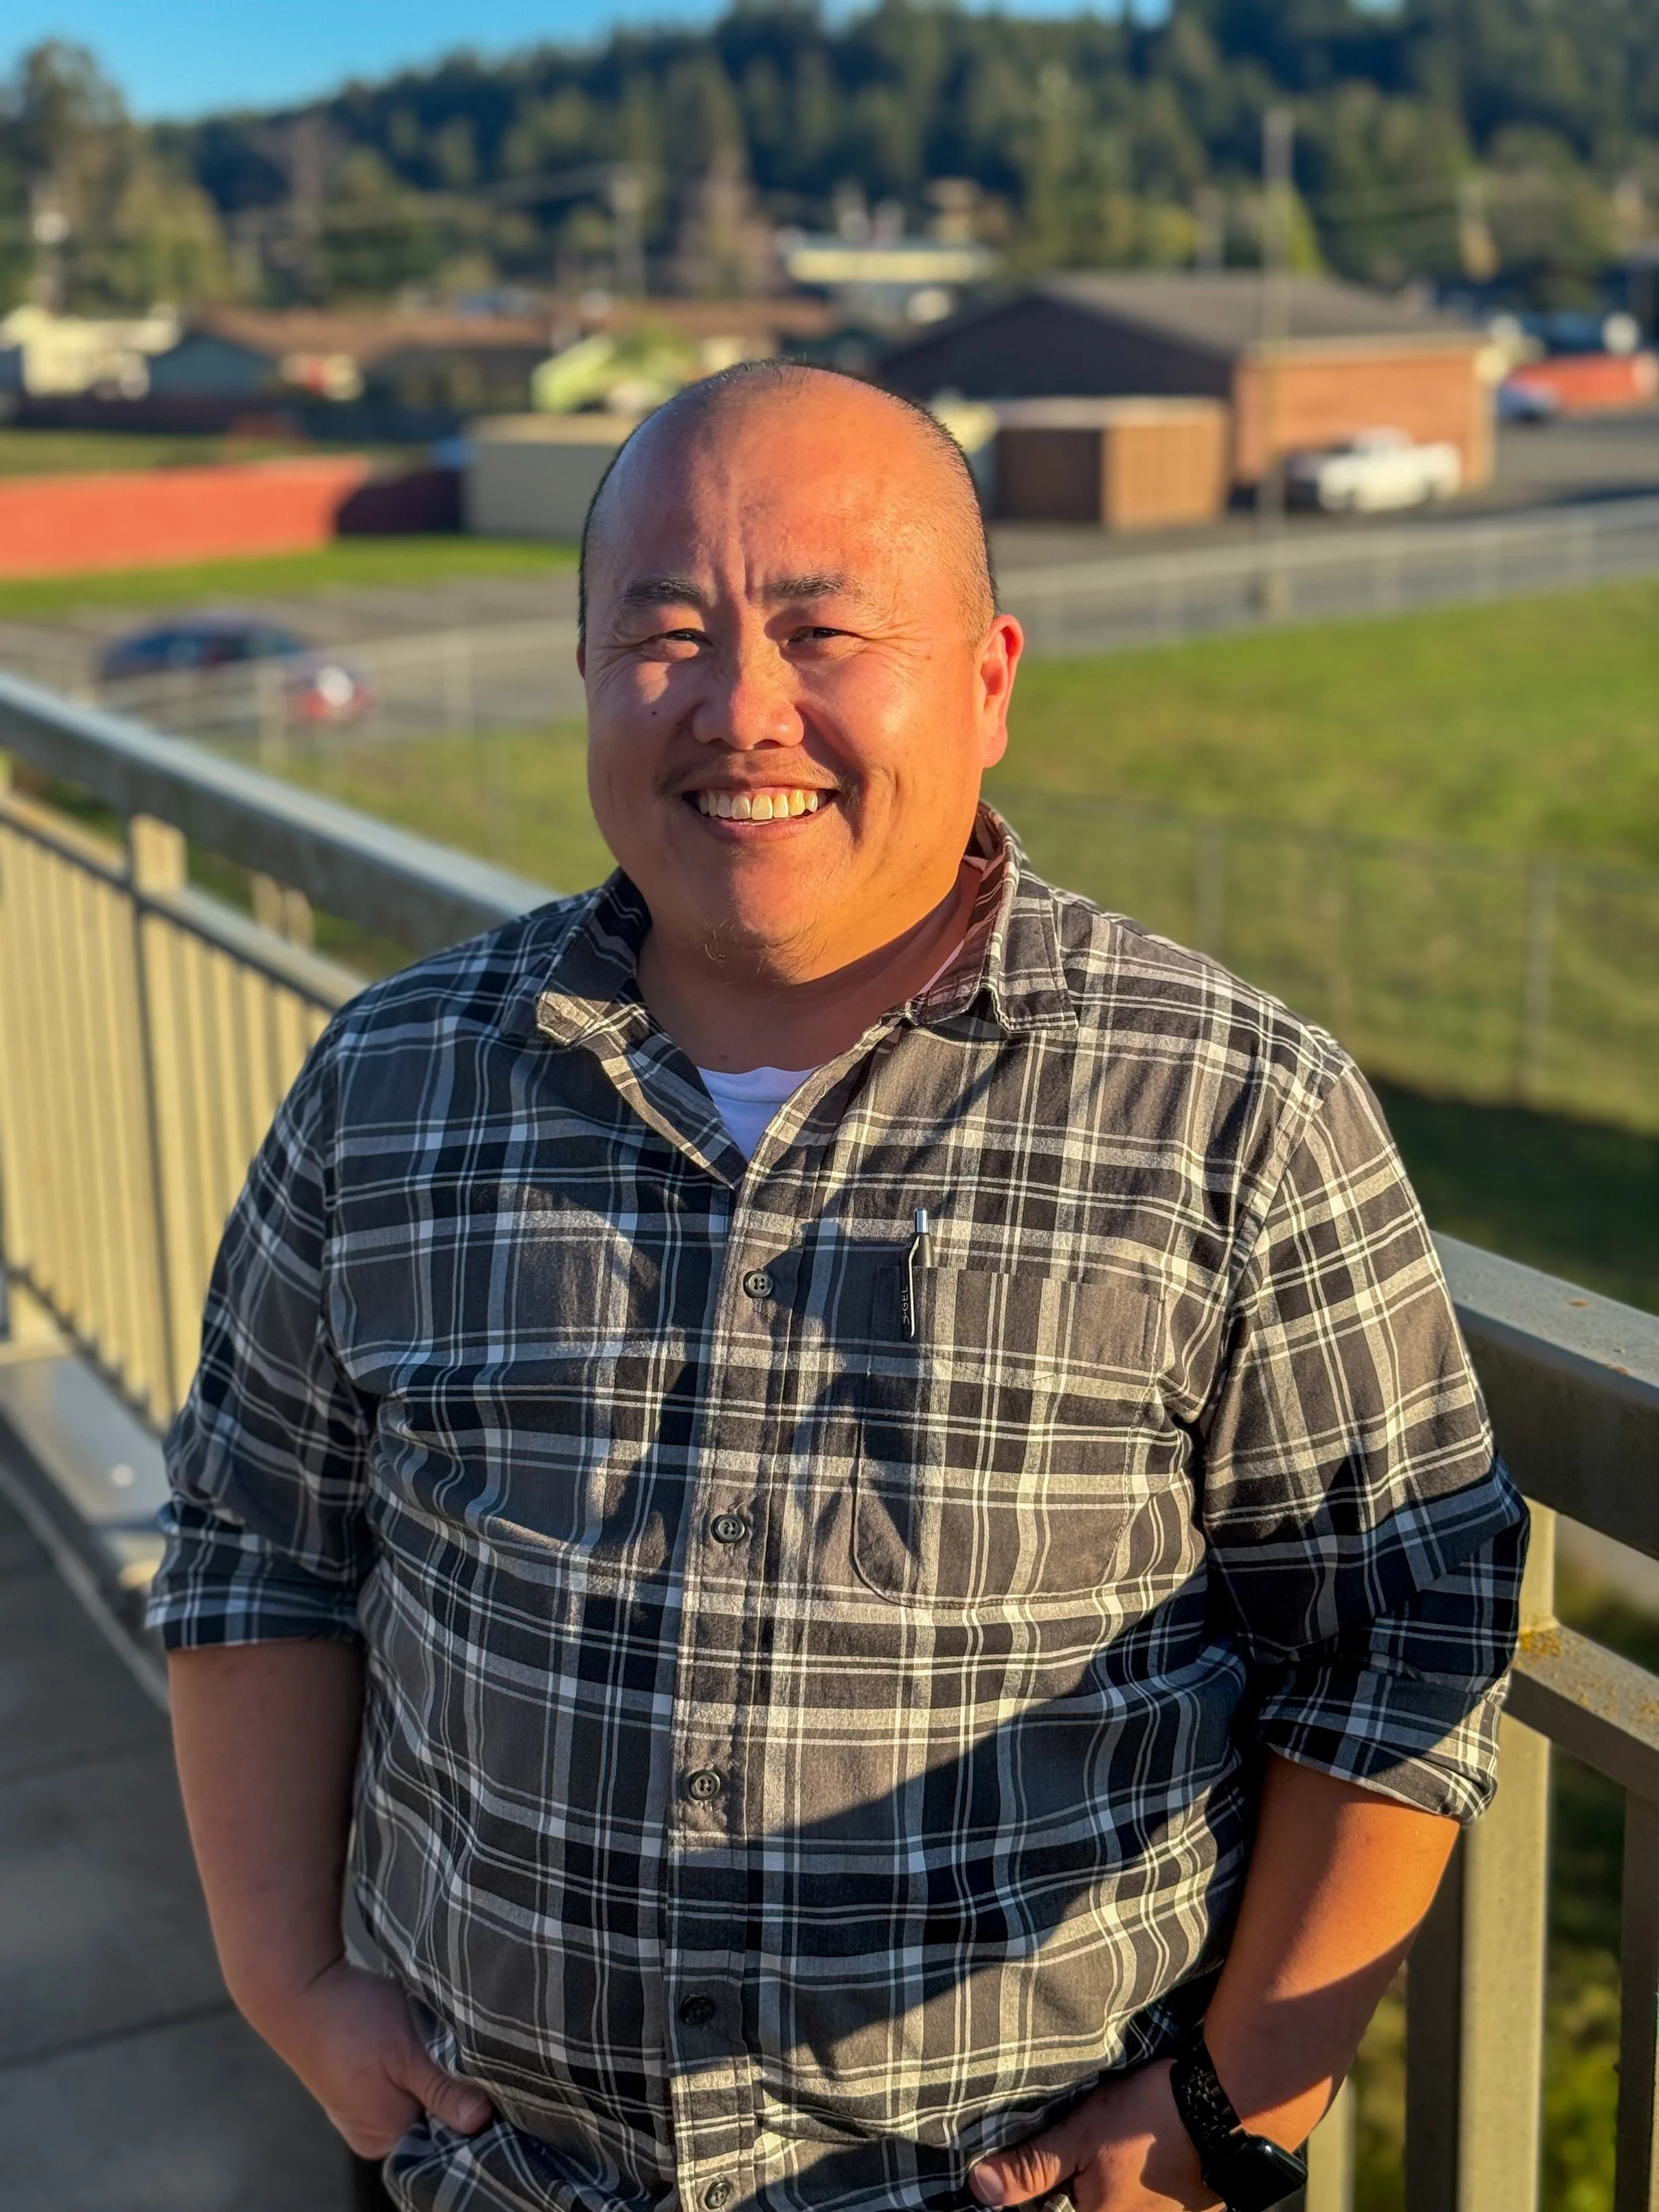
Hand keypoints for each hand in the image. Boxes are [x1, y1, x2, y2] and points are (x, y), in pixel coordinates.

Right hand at [248, 1958, 493, 2159]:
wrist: (301, 1988)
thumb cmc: (352, 2022)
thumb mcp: (407, 2054)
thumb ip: (443, 2090)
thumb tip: (482, 2119)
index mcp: (386, 2138)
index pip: (447, 2135)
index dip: (472, 2107)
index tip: (490, 2077)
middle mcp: (373, 2132)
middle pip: (434, 2116)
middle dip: (453, 2085)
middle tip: (461, 2048)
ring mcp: (362, 2107)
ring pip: (419, 2093)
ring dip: (433, 2068)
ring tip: (434, 2038)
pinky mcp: (359, 2081)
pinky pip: (400, 2079)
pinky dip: (413, 2058)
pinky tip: (415, 2034)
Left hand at [967, 2065, 1218, 2211]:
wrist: (1221, 2110)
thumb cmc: (1148, 2122)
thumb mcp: (1081, 2135)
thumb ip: (1031, 2167)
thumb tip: (980, 2189)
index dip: (1027, 2200)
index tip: (1014, 2182)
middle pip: (1076, 2210)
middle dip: (1056, 2192)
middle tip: (1054, 2160)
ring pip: (1100, 2206)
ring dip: (1083, 2188)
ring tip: (1084, 2155)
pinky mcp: (1171, 2211)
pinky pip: (1127, 2202)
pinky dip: (1109, 2186)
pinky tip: (1112, 2158)